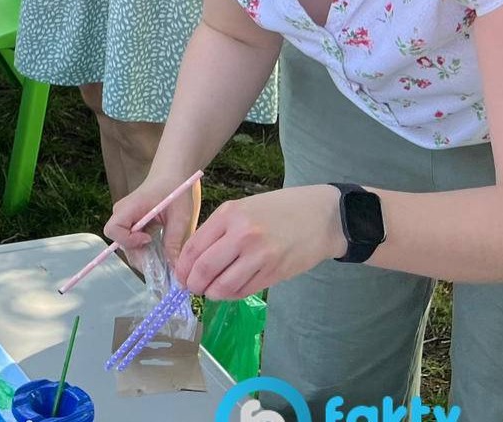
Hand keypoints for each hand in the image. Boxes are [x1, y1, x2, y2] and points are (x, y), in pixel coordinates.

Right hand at [103, 169, 204, 265]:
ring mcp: (126, 220)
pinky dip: (145, 251)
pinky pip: (133, 243)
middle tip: (159, 262)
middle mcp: (122, 214)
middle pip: (120, 243)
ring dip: (143, 256)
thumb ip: (174, 242)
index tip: (149, 239)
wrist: (172, 176)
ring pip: (127, 246)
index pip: (113, 229)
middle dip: (139, 256)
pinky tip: (159, 251)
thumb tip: (175, 268)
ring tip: (162, 259)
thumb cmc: (175, 191)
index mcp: (129, 207)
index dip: (128, 240)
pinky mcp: (133, 225)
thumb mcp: (179, 218)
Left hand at [173, 184, 345, 299]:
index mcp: (229, 215)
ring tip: (210, 291)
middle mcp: (242, 235)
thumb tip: (194, 258)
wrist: (322, 217)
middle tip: (192, 288)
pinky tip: (230, 290)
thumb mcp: (243, 208)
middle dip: (193, 284)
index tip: (180, 276)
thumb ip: (219, 230)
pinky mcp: (275, 273)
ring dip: (212, 293)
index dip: (182, 267)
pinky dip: (232, 294)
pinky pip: (244, 291)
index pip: (194, 248)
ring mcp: (260, 256)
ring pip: (223, 286)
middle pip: (205, 269)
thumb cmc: (279, 209)